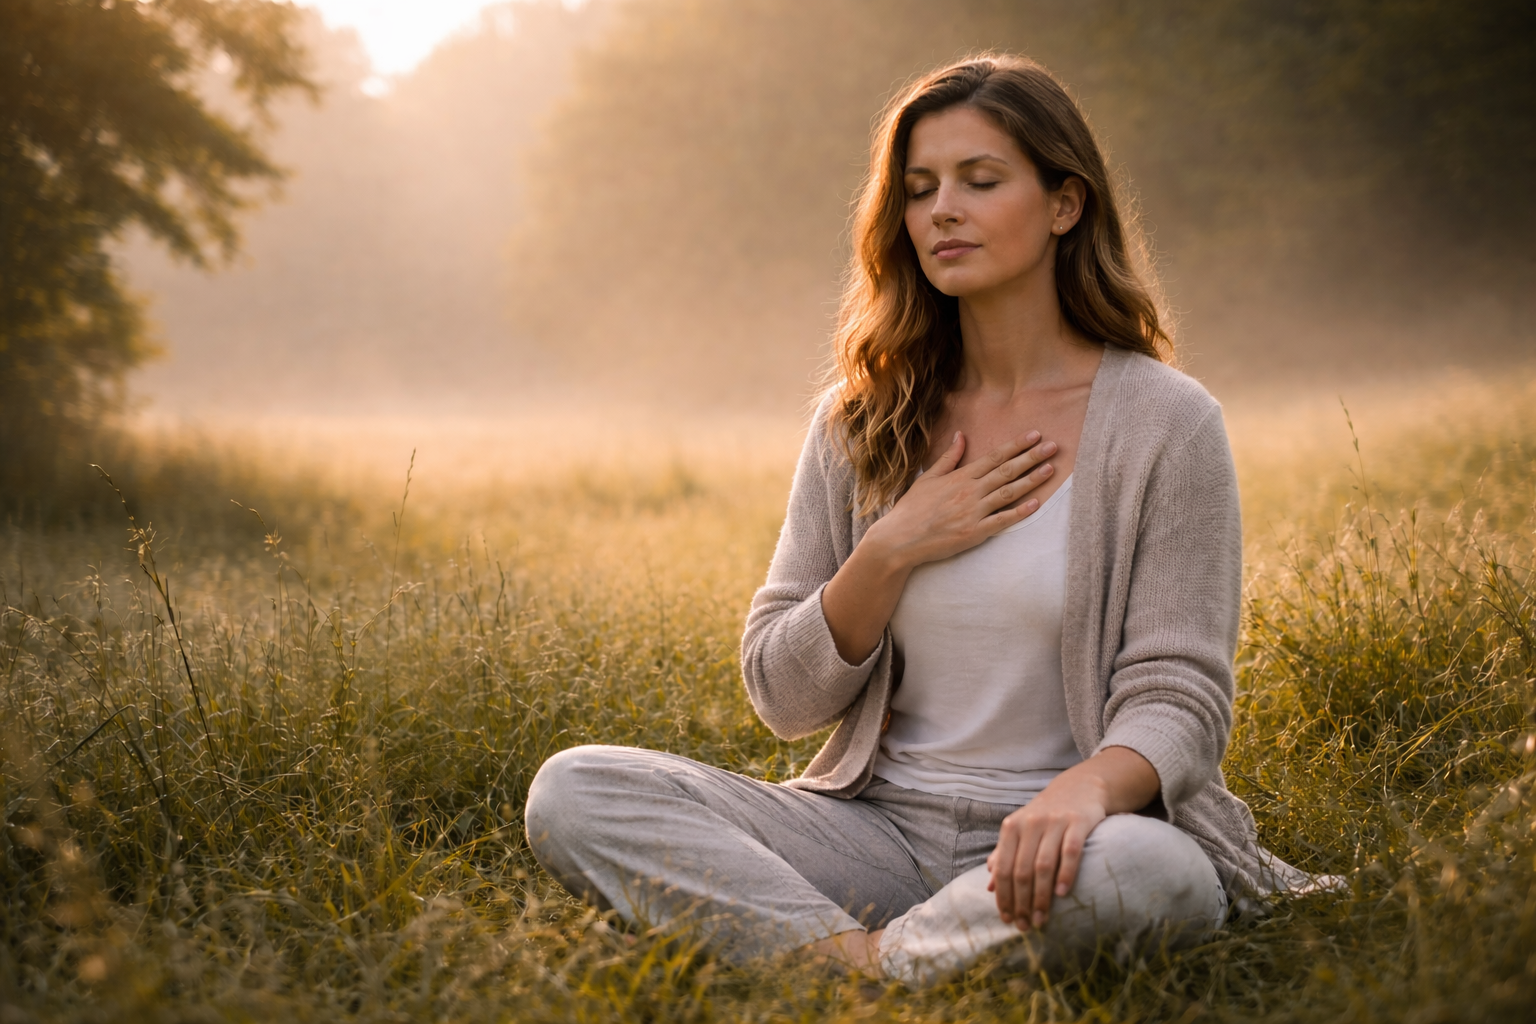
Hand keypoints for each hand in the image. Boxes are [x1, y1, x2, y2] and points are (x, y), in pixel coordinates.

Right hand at [819, 430, 1055, 663]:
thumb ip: (948, 458)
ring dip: (1032, 480)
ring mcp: (973, 512)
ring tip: (1051, 469)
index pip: (994, 457)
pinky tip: (1036, 503)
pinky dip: (1020, 512)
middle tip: (1054, 447)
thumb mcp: (928, 478)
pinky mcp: (974, 533)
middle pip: (1007, 471)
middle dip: (1032, 457)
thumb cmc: (912, 509)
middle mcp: (969, 491)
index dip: (1016, 445)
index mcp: (960, 477)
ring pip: (1009, 493)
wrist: (899, 539)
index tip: (1035, 435)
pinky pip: (1002, 520)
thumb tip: (960, 436)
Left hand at [986, 747, 1159, 930]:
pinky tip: (1062, 895)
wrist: (1079, 787)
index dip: (1003, 896)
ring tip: (1042, 919)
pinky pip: (1070, 852)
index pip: (1002, 868)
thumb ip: (1004, 856)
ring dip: (1041, 897)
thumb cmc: (1045, 815)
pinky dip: (1065, 875)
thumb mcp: (1019, 830)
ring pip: (1043, 865)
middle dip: (1022, 903)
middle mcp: (1030, 823)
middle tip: (1026, 926)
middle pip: (1021, 870)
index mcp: (1011, 827)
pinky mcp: (1077, 822)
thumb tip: (988, 887)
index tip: (1007, 919)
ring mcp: (1054, 822)